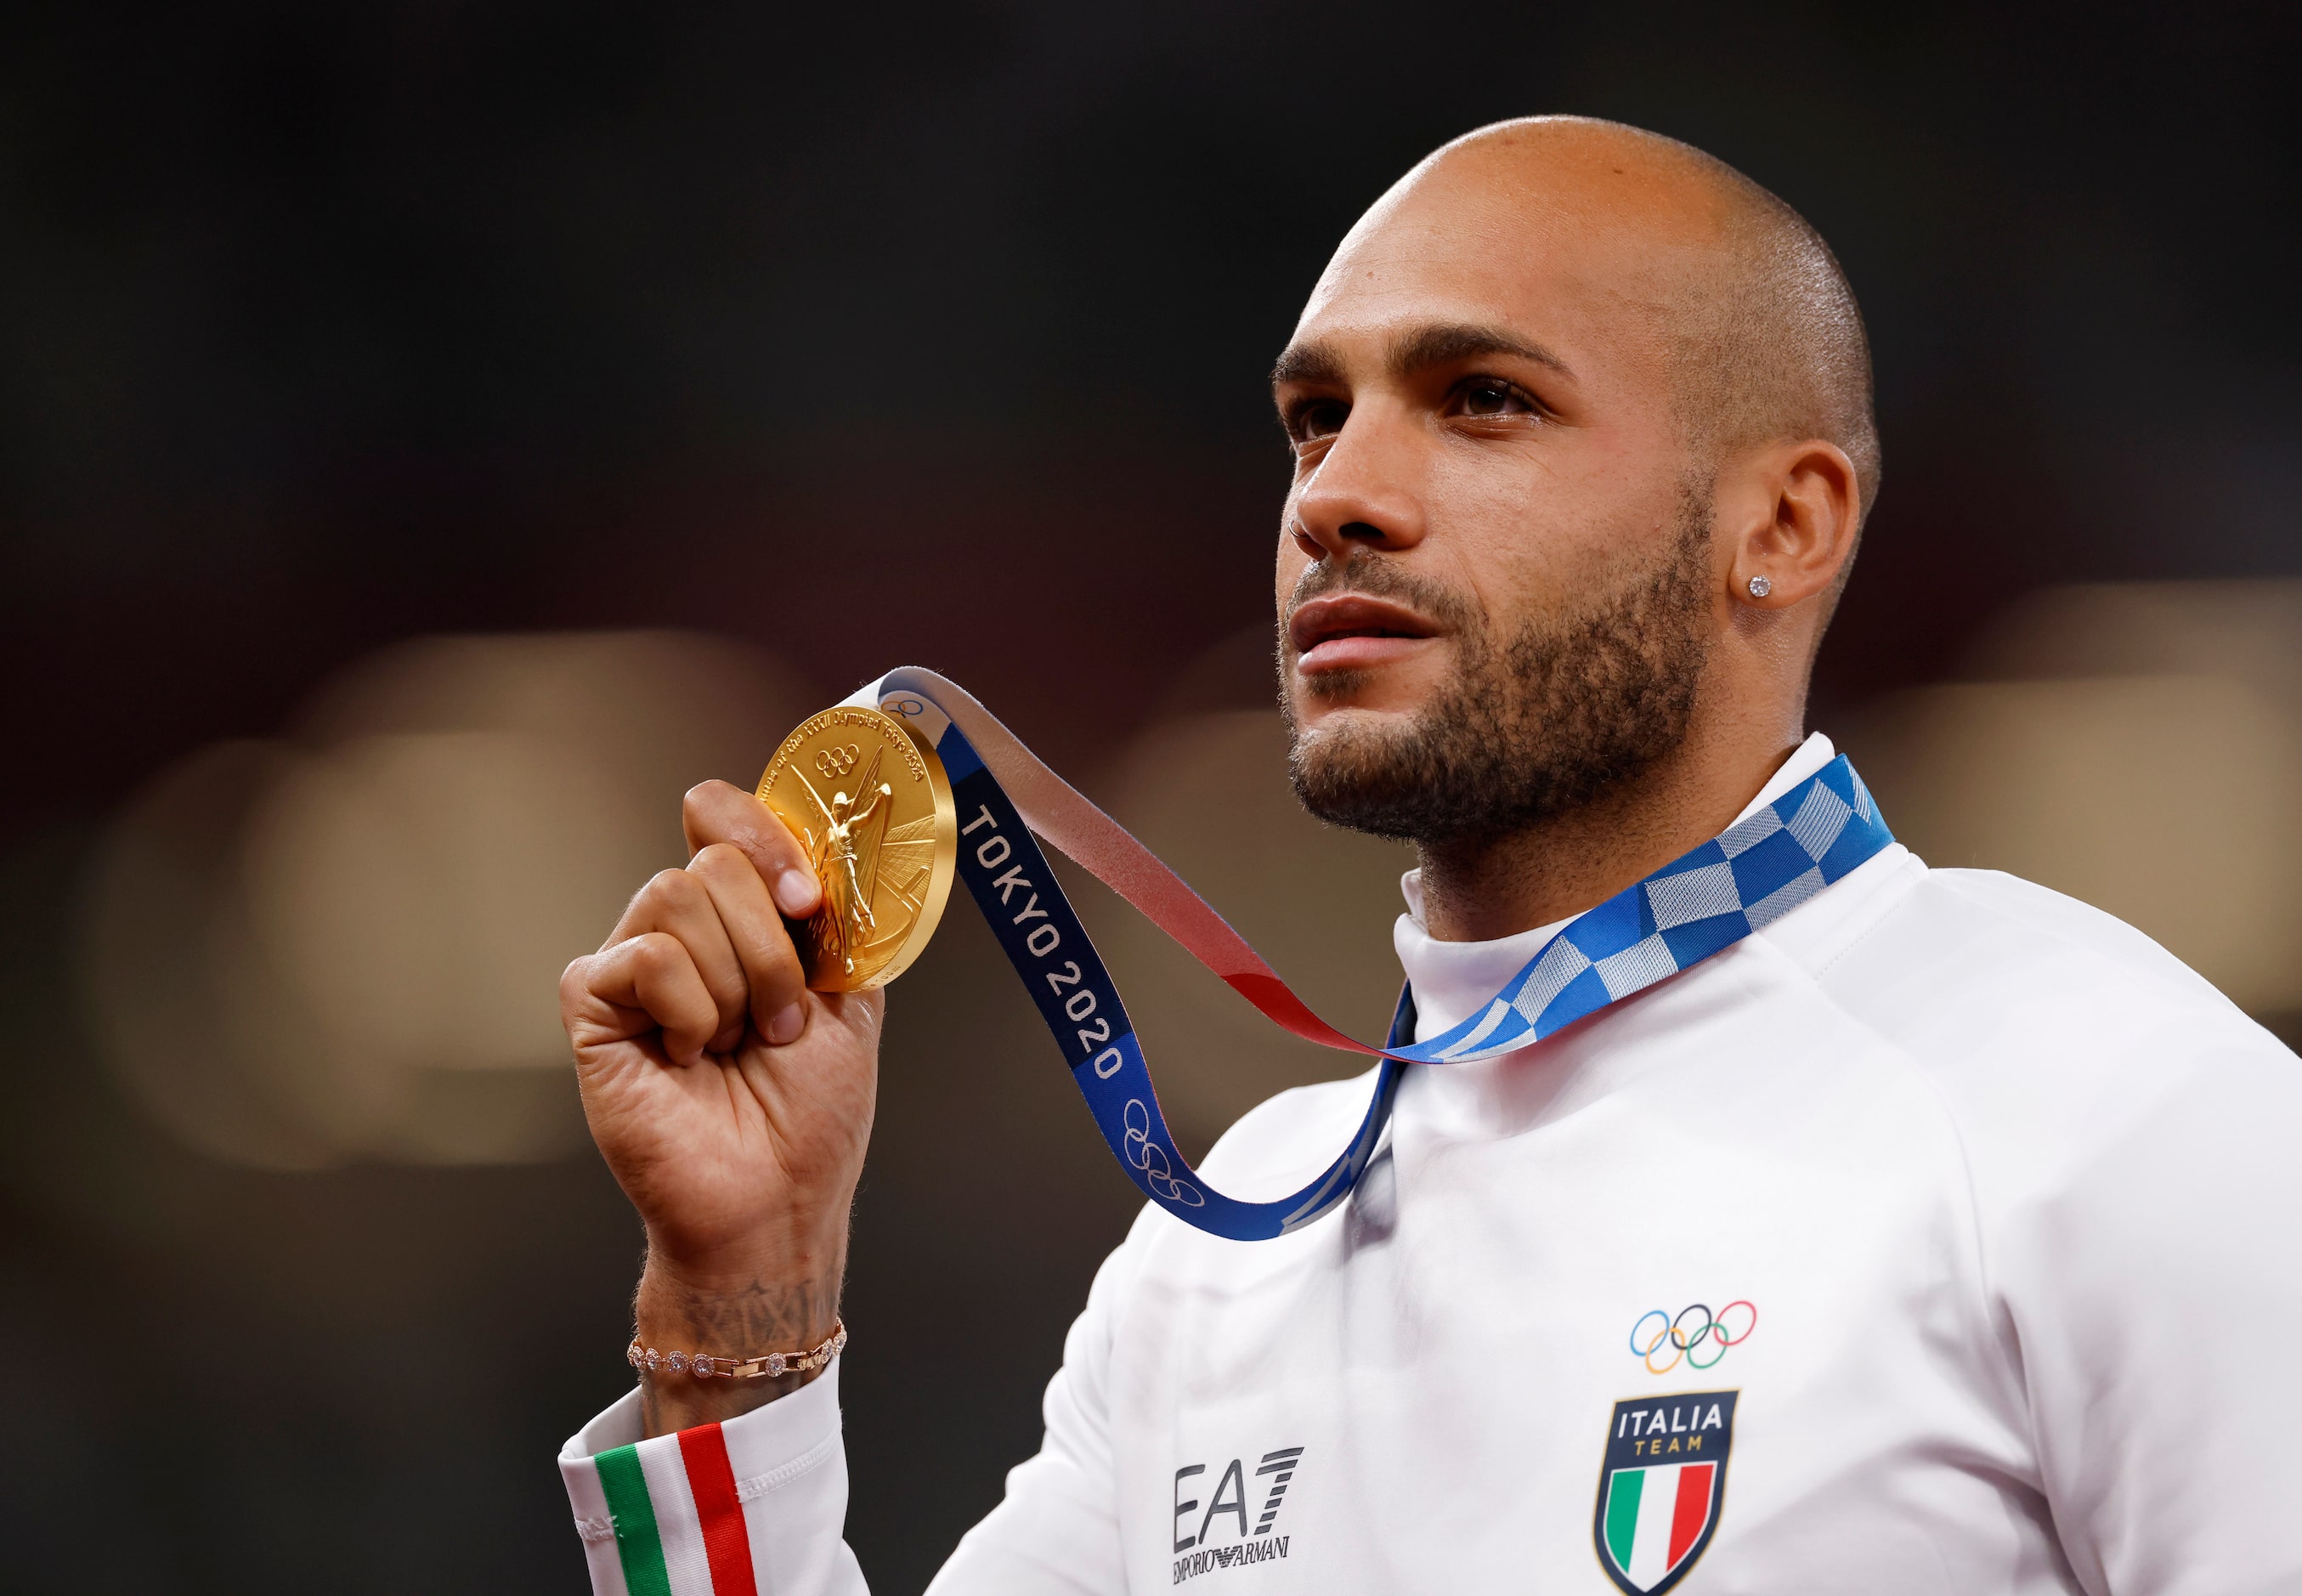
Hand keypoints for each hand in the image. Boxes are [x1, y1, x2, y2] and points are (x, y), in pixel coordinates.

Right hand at [561, 780, 880, 1429]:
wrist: (774, 1197)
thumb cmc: (810, 1115)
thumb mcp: (850, 996)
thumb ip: (831, 916)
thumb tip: (816, 855)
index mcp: (741, 918)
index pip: (721, 814)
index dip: (766, 837)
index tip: (808, 903)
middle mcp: (683, 930)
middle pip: (714, 860)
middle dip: (771, 949)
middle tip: (778, 1023)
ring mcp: (633, 964)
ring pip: (676, 895)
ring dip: (736, 985)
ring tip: (735, 1045)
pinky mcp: (592, 1002)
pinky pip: (645, 957)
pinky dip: (688, 1009)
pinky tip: (688, 1057)